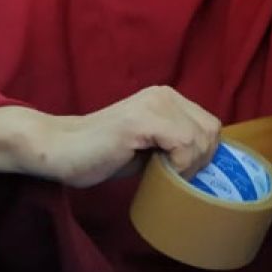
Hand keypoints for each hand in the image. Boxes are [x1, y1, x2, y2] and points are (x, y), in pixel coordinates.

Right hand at [33, 87, 220, 186]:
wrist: (60, 150)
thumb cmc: (102, 154)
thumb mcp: (149, 147)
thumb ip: (175, 146)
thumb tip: (207, 164)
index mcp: (168, 99)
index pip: (210, 125)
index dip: (205, 153)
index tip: (185, 173)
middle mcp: (164, 95)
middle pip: (211, 130)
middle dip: (200, 160)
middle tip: (175, 176)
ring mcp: (154, 104)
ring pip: (201, 137)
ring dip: (189, 164)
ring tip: (165, 174)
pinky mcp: (142, 119)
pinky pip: (184, 142)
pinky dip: (179, 164)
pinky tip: (159, 170)